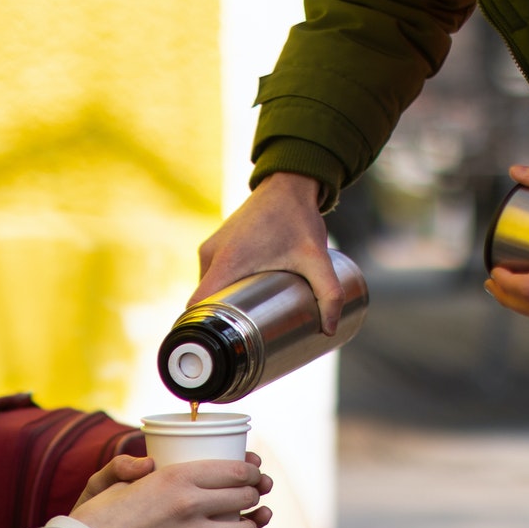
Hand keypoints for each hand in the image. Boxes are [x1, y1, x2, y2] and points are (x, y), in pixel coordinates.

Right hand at [70, 453, 272, 527]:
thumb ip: (138, 466)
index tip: (255, 473)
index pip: (237, 471)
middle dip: (256, 495)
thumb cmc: (101, 514)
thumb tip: (150, 463)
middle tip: (255, 495)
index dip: (254, 471)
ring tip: (247, 523)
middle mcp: (191, 504)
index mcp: (178, 476)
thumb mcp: (118, 479)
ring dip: (250, 526)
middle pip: (246, 497)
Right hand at [194, 173, 346, 331]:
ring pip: (207, 287)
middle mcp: (212, 255)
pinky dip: (221, 289)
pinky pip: (211, 274)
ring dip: (221, 304)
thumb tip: (330, 329)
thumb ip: (328, 292)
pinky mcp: (217, 243)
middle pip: (202, 301)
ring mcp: (211, 247)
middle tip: (242, 340)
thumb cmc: (298, 218)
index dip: (202, 328)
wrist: (289, 182)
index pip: (198, 306)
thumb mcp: (316, 257)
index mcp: (227, 262)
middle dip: (219, 322)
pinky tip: (240, 299)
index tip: (217, 345)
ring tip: (244, 322)